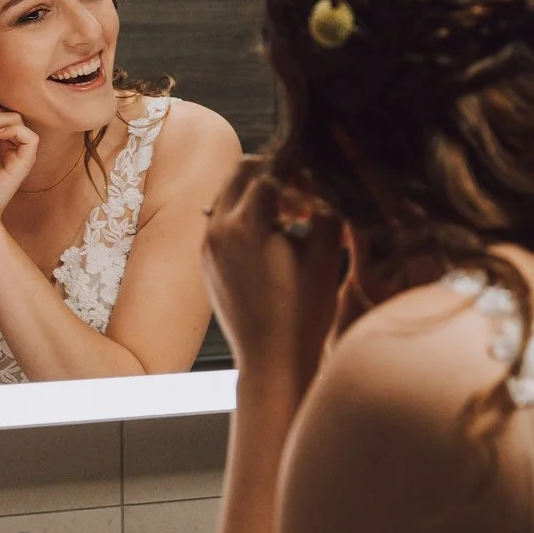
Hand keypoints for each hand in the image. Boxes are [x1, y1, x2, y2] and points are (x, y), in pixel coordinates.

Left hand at [202, 158, 345, 389]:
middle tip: (304, 191)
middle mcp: (217, 231)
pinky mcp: (208, 265)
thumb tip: (326, 183)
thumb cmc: (302, 315)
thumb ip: (325, 209)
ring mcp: (208, 249)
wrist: (272, 363)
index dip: (298, 169)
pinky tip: (276, 240)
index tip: (317, 178)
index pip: (269, 169)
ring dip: (259, 196)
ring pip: (228, 197)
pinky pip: (223, 224)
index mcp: (244, 225)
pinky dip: (247, 219)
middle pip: (240, 174)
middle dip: (274, 174)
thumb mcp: (324, 256)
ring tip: (293, 217)